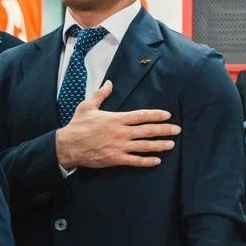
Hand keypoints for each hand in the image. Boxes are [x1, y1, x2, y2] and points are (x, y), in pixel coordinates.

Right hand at [56, 81, 180, 169]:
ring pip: (144, 146)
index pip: (141, 116)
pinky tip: (157, 161)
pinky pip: (135, 161)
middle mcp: (121, 133)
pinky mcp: (115, 159)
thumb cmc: (77, 125)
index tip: (167, 115)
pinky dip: (147, 161)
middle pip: (147, 131)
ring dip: (159, 145)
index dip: (155, 115)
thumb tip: (109, 83)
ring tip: (171, 144)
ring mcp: (119, 147)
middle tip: (177, 130)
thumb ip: (100, 94)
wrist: (67, 146)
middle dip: (164, 130)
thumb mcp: (87, 106)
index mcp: (116, 119)